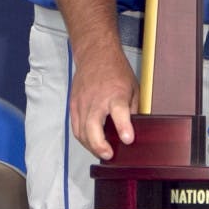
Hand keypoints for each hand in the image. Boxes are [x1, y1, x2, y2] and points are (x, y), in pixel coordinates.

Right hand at [68, 46, 138, 160]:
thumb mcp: (133, 86)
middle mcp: (97, 100)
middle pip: (93, 127)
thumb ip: (133, 108)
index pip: (119, 112)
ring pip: (82, 131)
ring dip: (90, 146)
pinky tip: (90, 142)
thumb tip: (135, 127)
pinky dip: (82, 138)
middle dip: (99, 145)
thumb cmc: (116, 69)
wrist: (95, 54)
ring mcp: (83, 103)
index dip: (123, 127)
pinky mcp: (74, 105)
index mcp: (116, 94)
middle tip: (109, 154)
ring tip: (102, 152)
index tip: (127, 139)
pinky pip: (75, 127)